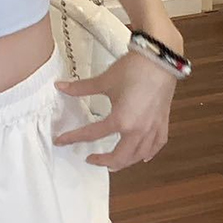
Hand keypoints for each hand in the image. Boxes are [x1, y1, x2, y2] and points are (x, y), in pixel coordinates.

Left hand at [52, 50, 176, 170]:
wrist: (159, 60)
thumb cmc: (132, 70)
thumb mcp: (104, 80)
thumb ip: (81, 88)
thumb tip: (60, 86)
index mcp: (121, 121)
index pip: (92, 134)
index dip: (73, 138)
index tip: (61, 141)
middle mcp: (137, 131)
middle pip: (119, 156)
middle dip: (103, 161)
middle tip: (92, 159)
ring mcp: (152, 130)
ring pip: (138, 156)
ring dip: (124, 162)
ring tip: (114, 162)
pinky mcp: (163, 124)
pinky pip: (155, 147)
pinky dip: (147, 154)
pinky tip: (143, 156)